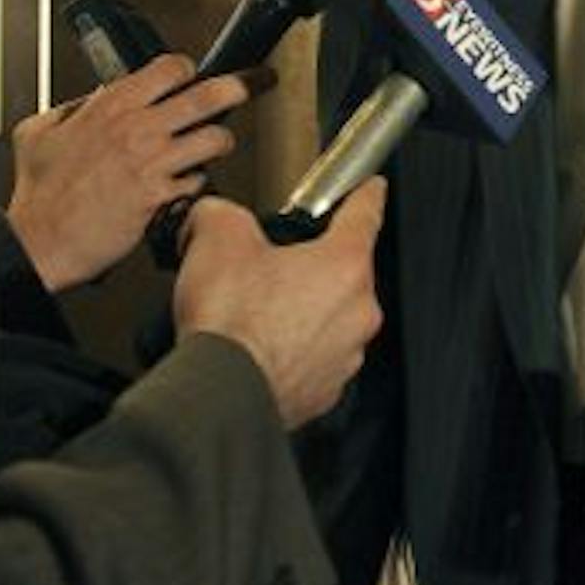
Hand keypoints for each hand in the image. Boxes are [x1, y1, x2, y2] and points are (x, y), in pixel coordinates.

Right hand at [6, 53, 258, 292]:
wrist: (40, 241)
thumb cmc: (39, 194)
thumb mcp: (38, 133)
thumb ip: (70, 109)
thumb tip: (91, 100)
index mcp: (110, 107)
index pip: (169, 68)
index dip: (185, 70)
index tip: (189, 77)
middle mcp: (137, 129)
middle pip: (208, 95)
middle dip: (236, 88)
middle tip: (247, 88)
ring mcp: (153, 163)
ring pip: (215, 138)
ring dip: (221, 142)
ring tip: (216, 146)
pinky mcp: (162, 196)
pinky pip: (200, 181)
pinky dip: (198, 182)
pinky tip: (185, 185)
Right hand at [171, 180, 386, 427]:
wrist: (218, 395)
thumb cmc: (230, 324)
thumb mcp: (217, 237)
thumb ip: (222, 214)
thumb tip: (212, 218)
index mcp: (344, 265)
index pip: (365, 214)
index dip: (365, 194)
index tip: (371, 189)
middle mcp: (357, 312)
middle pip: (342, 273)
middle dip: (309, 267)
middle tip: (268, 270)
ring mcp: (344, 355)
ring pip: (328, 319)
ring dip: (300, 313)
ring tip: (255, 316)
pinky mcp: (324, 391)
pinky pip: (313, 359)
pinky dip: (290, 351)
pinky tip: (256, 349)